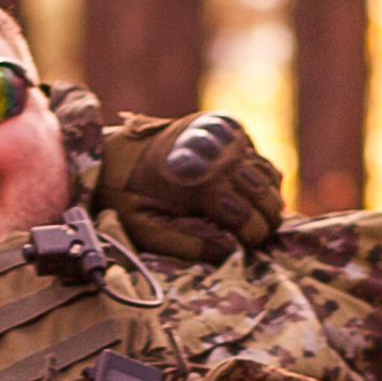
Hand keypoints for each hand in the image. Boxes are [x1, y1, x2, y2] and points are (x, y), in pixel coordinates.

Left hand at [92, 108, 285, 260]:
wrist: (113, 151)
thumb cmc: (126, 196)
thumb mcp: (146, 230)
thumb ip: (187, 244)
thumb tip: (229, 251)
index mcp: (203, 182)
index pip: (249, 216)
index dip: (252, 237)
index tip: (245, 246)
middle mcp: (221, 155)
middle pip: (266, 195)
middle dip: (266, 220)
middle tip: (254, 235)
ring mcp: (226, 138)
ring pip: (268, 175)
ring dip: (266, 199)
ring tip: (252, 216)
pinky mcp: (226, 128)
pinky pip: (258, 158)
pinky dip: (260, 178)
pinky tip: (243, 192)